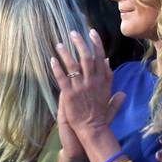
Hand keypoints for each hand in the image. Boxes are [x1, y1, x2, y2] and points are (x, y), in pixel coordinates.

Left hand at [49, 30, 123, 146]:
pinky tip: (52, 60)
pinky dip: (57, 68)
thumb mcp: (108, 93)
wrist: (93, 129)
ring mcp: (80, 88)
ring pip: (73, 65)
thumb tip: (108, 61)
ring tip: (58, 44)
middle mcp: (92, 82)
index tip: (91, 32)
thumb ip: (109, 77)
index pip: (100, 57)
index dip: (96, 43)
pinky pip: (62, 78)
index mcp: (102, 80)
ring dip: (65, 53)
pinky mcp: (69, 95)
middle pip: (86, 57)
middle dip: (79, 43)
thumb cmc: (100, 114)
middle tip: (72, 33)